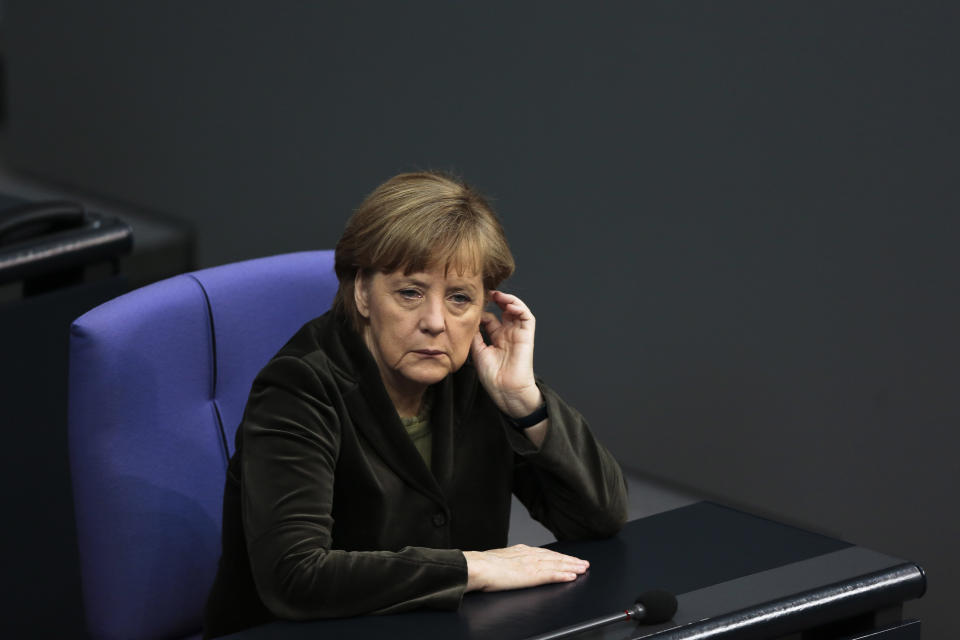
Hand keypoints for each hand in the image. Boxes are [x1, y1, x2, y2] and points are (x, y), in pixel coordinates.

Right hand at [463, 544, 589, 591]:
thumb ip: (509, 560)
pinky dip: (563, 575)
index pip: (545, 553)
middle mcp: (529, 555)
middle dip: (570, 560)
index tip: (569, 558)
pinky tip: (572, 576)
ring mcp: (531, 564)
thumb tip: (510, 565)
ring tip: (583, 569)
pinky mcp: (531, 575)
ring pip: (557, 564)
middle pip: (555, 557)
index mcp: (521, 551)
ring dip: (572, 566)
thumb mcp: (499, 558)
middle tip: (584, 563)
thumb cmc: (482, 566)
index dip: (559, 556)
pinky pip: (551, 575)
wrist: (477, 567)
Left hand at [470, 291, 542, 417]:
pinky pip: (527, 317)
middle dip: (496, 300)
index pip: (491, 318)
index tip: (472, 304)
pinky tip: (508, 305)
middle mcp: (507, 334)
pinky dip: (519, 307)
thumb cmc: (492, 376)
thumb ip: (475, 335)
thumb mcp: (478, 351)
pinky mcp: (527, 336)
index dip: (483, 310)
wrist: (506, 390)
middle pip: (504, 311)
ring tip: (497, 295)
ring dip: (508, 300)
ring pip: (516, 310)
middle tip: (486, 293)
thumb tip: (470, 320)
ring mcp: (518, 334)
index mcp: (496, 339)